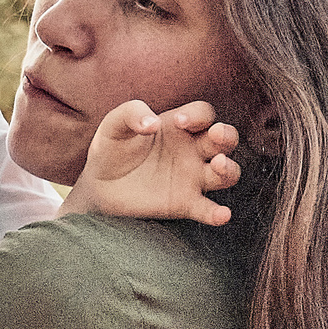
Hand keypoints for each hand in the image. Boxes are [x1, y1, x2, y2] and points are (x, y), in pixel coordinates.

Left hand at [59, 100, 240, 225]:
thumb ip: (132, 114)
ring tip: (218, 165)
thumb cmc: (112, 147)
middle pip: (225, 140)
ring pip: (226, 173)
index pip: (203, 114)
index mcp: (180, 127)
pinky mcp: (184, 204)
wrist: (98, 183)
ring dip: (229, 169)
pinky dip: (218, 214)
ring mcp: (192, 178)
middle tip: (215, 134)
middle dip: (227, 136)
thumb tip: (152, 123)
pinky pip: (207, 209)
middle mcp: (193, 150)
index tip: (178, 121)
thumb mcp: (115, 124)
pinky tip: (221, 215)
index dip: (197, 115)